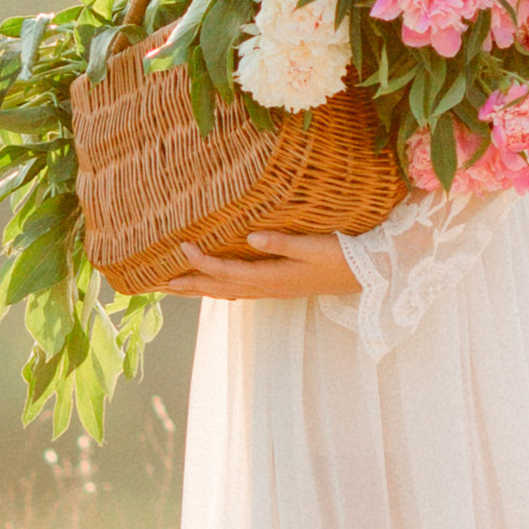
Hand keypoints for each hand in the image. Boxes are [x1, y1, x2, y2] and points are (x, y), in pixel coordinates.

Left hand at [157, 230, 355, 300]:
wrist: (370, 275)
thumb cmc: (345, 257)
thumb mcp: (316, 246)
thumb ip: (283, 243)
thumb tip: (250, 236)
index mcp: (273, 277)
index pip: (228, 272)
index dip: (202, 262)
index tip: (181, 246)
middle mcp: (269, 288)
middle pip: (220, 288)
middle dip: (189, 285)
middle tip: (157, 283)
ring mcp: (274, 290)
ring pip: (228, 292)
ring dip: (201, 289)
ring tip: (176, 286)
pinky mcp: (280, 286)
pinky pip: (241, 291)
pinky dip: (221, 288)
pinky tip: (215, 285)